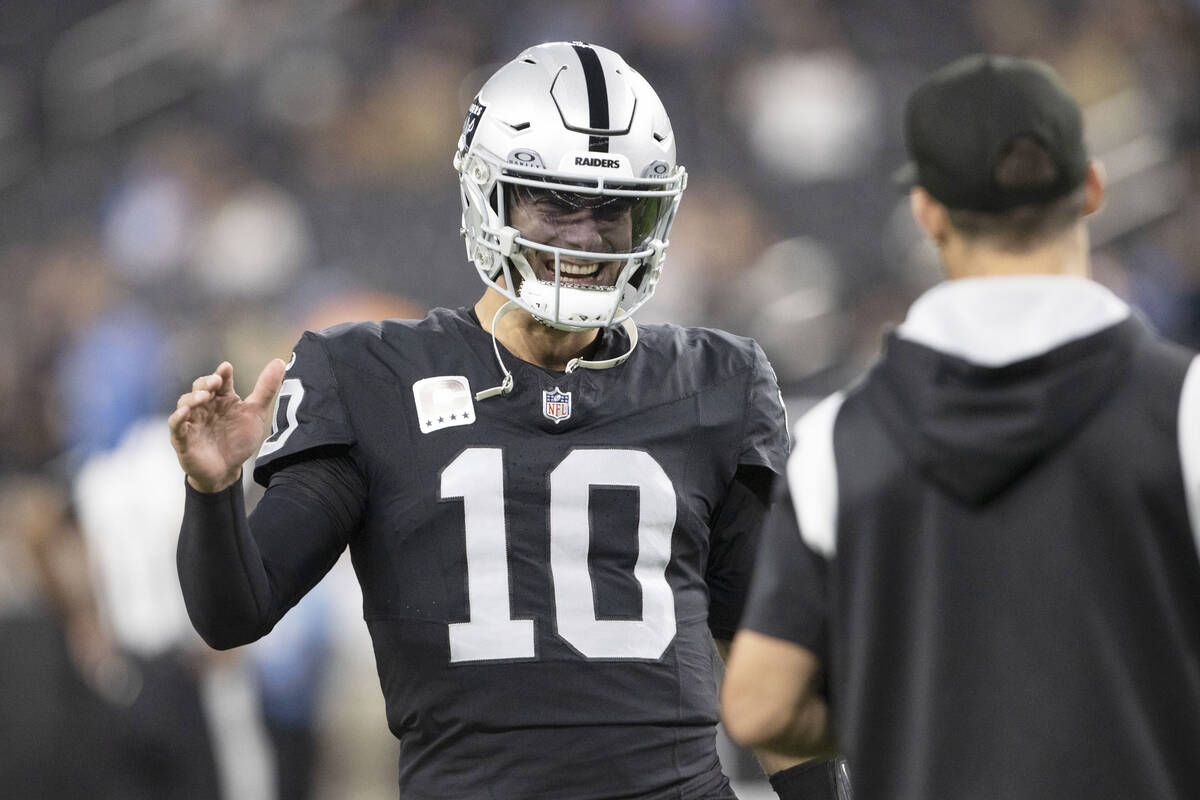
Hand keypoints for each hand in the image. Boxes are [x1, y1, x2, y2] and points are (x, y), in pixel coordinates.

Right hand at [168, 360, 285, 492]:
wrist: (228, 471)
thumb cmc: (239, 440)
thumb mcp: (256, 414)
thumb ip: (265, 389)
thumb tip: (279, 362)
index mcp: (222, 399)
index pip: (220, 381)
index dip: (222, 374)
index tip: (226, 368)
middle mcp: (206, 406)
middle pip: (200, 387)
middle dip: (206, 382)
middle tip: (215, 382)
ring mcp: (193, 420)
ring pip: (186, 402)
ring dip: (193, 397)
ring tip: (204, 397)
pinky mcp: (182, 437)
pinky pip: (176, 424)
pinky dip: (178, 417)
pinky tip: (185, 412)